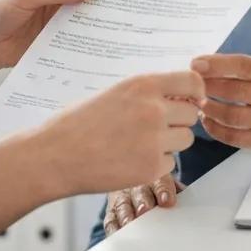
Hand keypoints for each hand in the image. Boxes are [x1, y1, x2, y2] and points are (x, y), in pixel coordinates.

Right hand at [37, 71, 203, 196]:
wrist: (55, 155)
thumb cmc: (78, 123)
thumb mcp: (114, 93)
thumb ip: (146, 93)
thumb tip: (178, 96)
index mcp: (143, 85)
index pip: (192, 82)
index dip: (194, 92)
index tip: (190, 100)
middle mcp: (153, 110)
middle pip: (192, 114)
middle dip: (179, 120)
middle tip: (156, 127)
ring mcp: (154, 141)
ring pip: (185, 140)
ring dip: (170, 143)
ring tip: (139, 143)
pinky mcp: (151, 168)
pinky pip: (171, 164)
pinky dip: (156, 164)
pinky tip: (130, 160)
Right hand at [103, 174, 183, 236]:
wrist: (134, 177)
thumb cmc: (158, 189)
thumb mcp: (170, 187)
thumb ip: (180, 195)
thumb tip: (191, 205)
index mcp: (155, 177)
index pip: (160, 181)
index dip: (163, 190)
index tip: (167, 201)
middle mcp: (137, 185)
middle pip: (139, 191)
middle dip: (142, 200)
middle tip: (145, 210)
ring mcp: (122, 197)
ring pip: (122, 204)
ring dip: (126, 213)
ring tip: (129, 223)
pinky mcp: (112, 211)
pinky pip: (110, 218)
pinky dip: (113, 226)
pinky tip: (116, 233)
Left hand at [191, 54, 250, 150]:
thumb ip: (236, 67)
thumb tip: (197, 67)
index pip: (244, 67)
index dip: (217, 65)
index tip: (194, 64)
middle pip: (236, 92)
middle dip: (208, 87)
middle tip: (190, 85)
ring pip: (233, 117)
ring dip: (209, 108)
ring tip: (196, 101)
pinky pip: (235, 138)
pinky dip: (214, 129)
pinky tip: (206, 118)